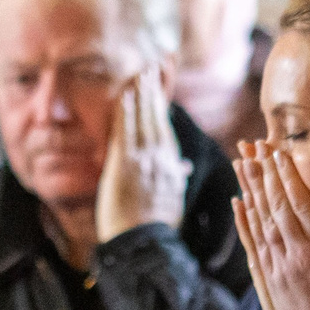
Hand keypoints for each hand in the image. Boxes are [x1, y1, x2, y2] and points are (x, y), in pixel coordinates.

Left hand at [96, 67, 190, 243]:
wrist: (145, 245)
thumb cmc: (155, 227)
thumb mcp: (172, 200)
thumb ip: (177, 178)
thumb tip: (184, 166)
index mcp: (171, 166)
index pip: (165, 127)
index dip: (163, 103)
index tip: (162, 83)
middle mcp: (161, 159)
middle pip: (157, 117)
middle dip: (156, 89)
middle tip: (155, 64)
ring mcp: (144, 160)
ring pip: (143, 120)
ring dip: (143, 94)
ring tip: (142, 71)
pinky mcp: (125, 166)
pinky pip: (127, 133)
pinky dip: (127, 113)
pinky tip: (127, 95)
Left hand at [234, 142, 309, 309]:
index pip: (300, 203)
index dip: (287, 175)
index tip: (277, 152)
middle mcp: (296, 255)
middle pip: (275, 206)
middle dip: (264, 173)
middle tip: (252, 146)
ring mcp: (279, 268)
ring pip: (260, 221)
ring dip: (250, 190)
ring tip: (242, 163)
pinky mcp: (269, 282)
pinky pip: (254, 245)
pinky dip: (244, 222)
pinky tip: (238, 203)